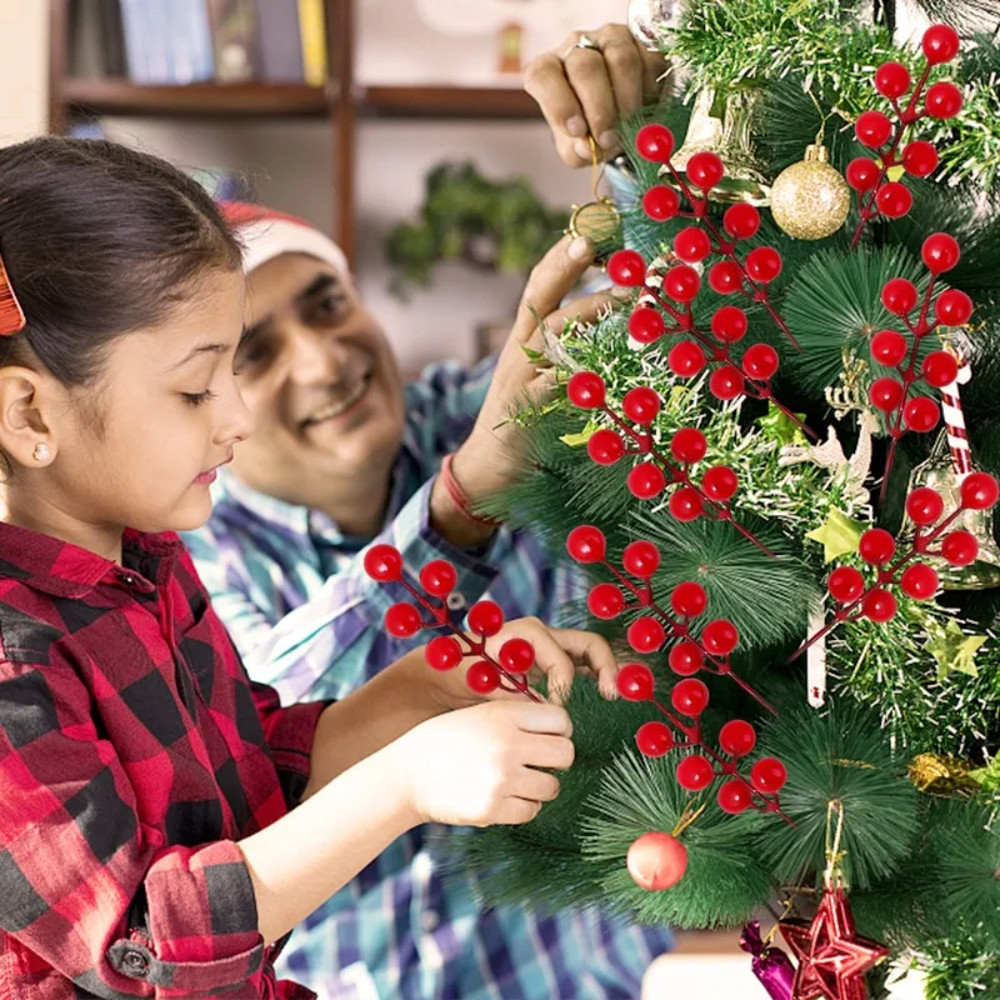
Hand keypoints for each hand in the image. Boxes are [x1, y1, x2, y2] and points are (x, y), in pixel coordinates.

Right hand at [393, 701, 574, 826]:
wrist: (407, 774)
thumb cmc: (448, 740)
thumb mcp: (481, 713)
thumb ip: (519, 717)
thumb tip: (563, 727)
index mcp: (505, 715)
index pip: (562, 720)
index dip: (559, 731)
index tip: (547, 739)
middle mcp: (507, 744)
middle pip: (566, 753)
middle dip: (557, 760)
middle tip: (539, 764)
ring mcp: (501, 778)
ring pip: (552, 786)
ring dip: (539, 787)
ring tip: (515, 782)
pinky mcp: (492, 808)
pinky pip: (531, 811)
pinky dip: (522, 807)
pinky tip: (503, 797)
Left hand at [431, 616, 619, 708]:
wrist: (446, 671)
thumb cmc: (460, 671)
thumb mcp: (483, 682)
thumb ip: (513, 693)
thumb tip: (544, 709)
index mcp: (528, 633)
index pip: (562, 662)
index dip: (564, 689)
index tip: (558, 712)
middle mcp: (543, 634)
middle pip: (589, 645)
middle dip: (607, 667)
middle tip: (613, 695)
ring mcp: (549, 647)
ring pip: (590, 654)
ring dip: (606, 673)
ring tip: (615, 697)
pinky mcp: (549, 662)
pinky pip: (582, 666)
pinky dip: (594, 679)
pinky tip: (602, 700)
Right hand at [444, 233, 617, 513]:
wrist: (489, 469)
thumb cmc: (527, 421)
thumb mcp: (547, 377)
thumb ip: (573, 350)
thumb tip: (619, 320)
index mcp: (525, 337)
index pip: (540, 283)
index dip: (564, 253)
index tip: (593, 225)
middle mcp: (518, 349)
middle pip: (538, 294)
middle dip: (566, 263)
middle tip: (596, 238)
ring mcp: (519, 377)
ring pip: (550, 331)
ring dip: (589, 309)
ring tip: (625, 295)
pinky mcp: (523, 408)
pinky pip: (552, 383)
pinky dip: (575, 369)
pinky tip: (601, 358)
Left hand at [525, 23, 668, 167]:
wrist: (620, 118)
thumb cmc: (589, 130)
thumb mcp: (576, 148)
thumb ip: (577, 151)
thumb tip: (588, 148)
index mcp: (547, 71)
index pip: (544, 77)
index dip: (560, 105)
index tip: (577, 132)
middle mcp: (575, 48)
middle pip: (585, 68)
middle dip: (599, 109)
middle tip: (609, 138)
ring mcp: (607, 39)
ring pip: (620, 60)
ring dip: (627, 99)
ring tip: (631, 127)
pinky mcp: (639, 39)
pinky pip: (647, 59)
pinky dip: (649, 88)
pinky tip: (646, 107)